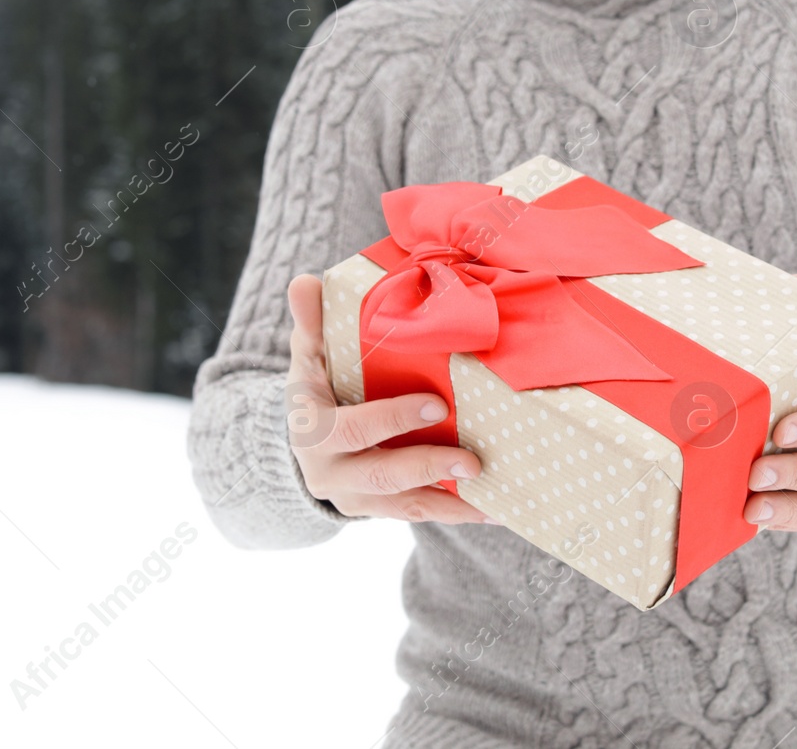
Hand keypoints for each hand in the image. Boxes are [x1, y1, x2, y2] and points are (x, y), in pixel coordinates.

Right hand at [282, 274, 488, 525]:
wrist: (305, 444)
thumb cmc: (316, 388)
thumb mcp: (306, 358)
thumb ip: (310, 324)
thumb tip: (304, 282)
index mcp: (312, 431)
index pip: (350, 429)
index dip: (392, 420)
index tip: (437, 405)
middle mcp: (330, 472)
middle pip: (382, 475)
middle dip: (428, 467)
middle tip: (472, 460)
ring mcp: (356, 498)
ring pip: (405, 505)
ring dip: (451, 503)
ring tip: (491, 493)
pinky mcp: (380, 509)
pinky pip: (420, 513)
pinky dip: (456, 511)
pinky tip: (493, 508)